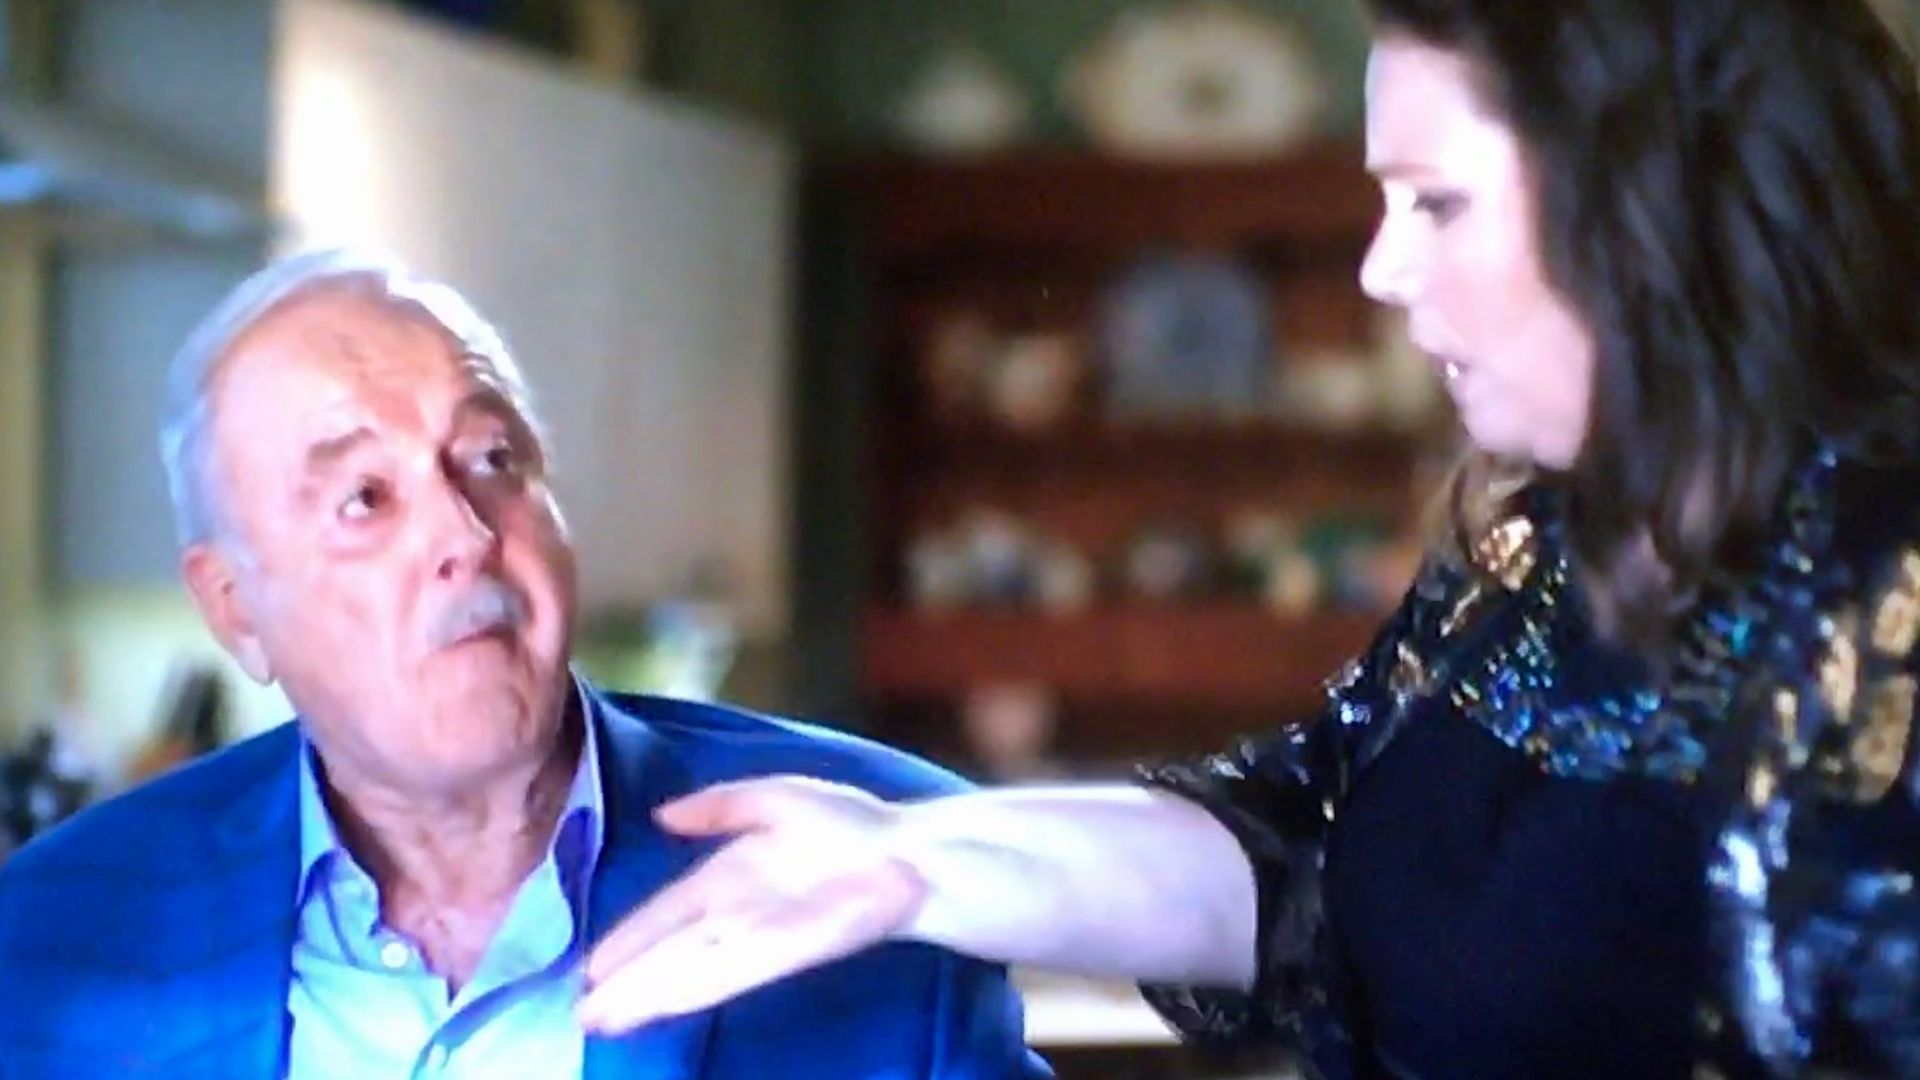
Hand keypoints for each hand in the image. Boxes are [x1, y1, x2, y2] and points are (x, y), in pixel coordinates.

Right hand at [575, 775, 926, 1033]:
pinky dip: (691, 987)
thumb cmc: (854, 826)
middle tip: (581, 1015)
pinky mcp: (789, 951)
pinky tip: (660, 1003)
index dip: (629, 939)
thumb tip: (663, 815)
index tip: (591, 968)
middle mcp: (738, 914)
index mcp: (729, 877)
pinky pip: (730, 972)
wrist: (910, 850)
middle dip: (625, 983)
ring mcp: (761, 936)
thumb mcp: (775, 798)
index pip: (666, 913)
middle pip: (669, 954)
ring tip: (602, 1022)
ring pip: (689, 972)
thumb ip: (719, 806)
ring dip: (645, 996)